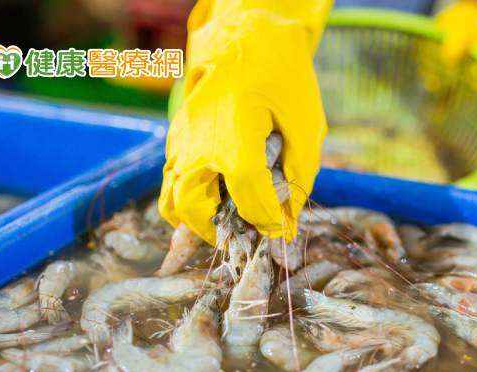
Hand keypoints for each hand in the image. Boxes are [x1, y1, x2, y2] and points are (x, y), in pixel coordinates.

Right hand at [159, 7, 326, 244]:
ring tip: (228, 221)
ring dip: (197, 219)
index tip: (281, 228)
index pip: (247, 198)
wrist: (248, 31)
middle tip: (247, 234)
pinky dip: (189, 198)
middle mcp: (197, 142)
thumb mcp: (306, 122)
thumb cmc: (282, 74)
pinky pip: (172, 179)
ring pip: (171, 198)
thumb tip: (289, 216)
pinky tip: (219, 195)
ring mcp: (181, 138)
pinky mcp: (177, 134)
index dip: (267, 219)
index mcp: (232, 136)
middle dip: (219, 231)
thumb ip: (299, 173)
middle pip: (191, 207)